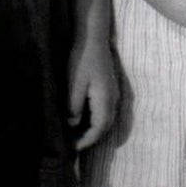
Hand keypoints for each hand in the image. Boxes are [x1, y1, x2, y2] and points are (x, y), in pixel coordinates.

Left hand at [68, 34, 119, 150]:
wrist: (93, 38)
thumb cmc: (82, 59)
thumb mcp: (74, 84)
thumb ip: (74, 107)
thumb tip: (73, 124)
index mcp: (105, 99)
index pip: (99, 128)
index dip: (87, 141)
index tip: (72, 148)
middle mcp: (113, 98)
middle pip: (106, 126)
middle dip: (91, 138)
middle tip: (73, 144)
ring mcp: (113, 92)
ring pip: (107, 119)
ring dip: (94, 130)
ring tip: (76, 134)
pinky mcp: (109, 88)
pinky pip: (105, 111)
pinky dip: (95, 120)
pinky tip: (82, 119)